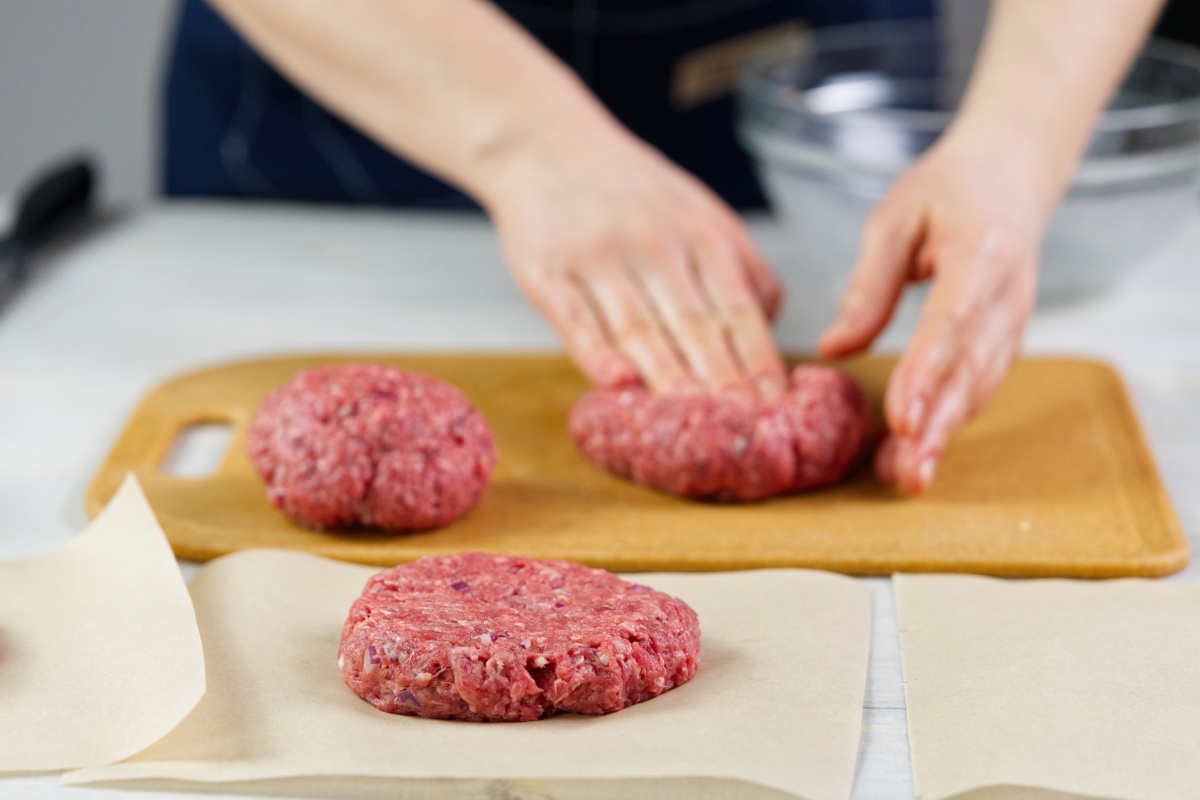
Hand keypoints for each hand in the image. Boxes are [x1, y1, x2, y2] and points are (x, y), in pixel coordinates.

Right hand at [479, 126, 785, 396]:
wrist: (548, 147)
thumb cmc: (637, 196)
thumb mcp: (702, 215)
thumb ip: (741, 271)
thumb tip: (769, 338)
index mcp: (704, 235)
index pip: (739, 310)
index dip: (758, 362)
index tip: (776, 409)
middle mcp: (656, 245)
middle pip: (694, 326)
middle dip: (722, 382)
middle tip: (743, 430)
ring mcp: (600, 257)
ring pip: (639, 327)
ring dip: (667, 377)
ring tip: (689, 421)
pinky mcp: (548, 271)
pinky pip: (576, 318)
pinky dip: (595, 352)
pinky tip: (615, 383)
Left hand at [819, 128, 1048, 492]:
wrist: (1012, 172)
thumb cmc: (948, 189)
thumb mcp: (896, 217)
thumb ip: (868, 285)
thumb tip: (834, 349)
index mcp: (981, 255)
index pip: (951, 324)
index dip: (927, 375)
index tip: (901, 419)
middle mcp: (1006, 296)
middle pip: (970, 370)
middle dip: (937, 427)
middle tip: (906, 475)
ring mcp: (1011, 321)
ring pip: (977, 387)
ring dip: (944, 435)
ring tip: (906, 478)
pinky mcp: (1003, 338)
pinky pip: (978, 384)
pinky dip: (950, 420)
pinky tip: (919, 452)